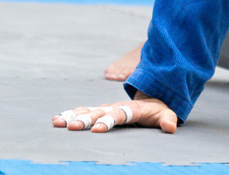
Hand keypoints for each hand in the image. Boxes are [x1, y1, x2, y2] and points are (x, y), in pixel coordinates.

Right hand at [52, 93, 177, 132]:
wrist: (151, 98)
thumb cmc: (157, 110)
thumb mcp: (165, 113)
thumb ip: (168, 119)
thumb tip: (171, 127)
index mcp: (132, 109)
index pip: (119, 114)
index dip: (109, 121)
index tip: (98, 129)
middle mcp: (116, 106)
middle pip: (100, 113)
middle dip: (86, 120)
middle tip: (73, 127)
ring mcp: (107, 108)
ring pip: (88, 111)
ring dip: (74, 116)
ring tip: (58, 122)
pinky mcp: (100, 110)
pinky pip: (84, 111)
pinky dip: (71, 114)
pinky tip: (57, 120)